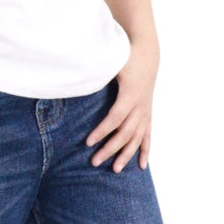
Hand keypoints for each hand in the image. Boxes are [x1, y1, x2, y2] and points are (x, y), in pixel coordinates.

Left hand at [86, 42, 158, 171]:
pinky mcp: (148, 113)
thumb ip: (97, 71)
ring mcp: (146, 111)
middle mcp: (140, 106)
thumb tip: (76, 77)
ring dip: (126, 155)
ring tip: (114, 169)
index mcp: (130, 95)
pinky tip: (140, 166)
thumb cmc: (126, 56)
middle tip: (94, 162)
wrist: (147, 53)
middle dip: (109, 149)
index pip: (115, 118)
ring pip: (137, 138)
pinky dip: (145, 151)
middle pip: (124, 133)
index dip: (102, 131)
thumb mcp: (111, 61)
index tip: (88, 142)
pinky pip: (147, 136)